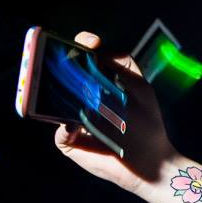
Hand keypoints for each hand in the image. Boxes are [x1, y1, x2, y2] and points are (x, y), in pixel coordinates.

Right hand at [52, 31, 177, 193]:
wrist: (150, 161)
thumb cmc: (145, 123)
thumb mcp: (140, 88)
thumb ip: (124, 64)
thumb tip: (98, 50)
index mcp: (95, 84)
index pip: (80, 60)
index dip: (80, 47)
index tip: (86, 41)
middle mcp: (79, 99)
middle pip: (60, 78)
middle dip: (57, 65)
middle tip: (60, 58)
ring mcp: (71, 120)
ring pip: (51, 105)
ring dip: (51, 94)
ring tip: (56, 86)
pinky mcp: (70, 142)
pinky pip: (60, 133)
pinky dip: (65, 129)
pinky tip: (75, 125)